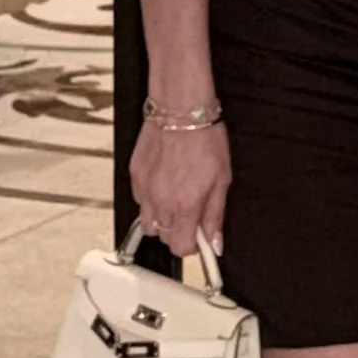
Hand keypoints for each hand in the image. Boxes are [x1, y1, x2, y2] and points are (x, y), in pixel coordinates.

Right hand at [129, 115, 230, 263]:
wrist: (180, 110)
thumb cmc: (204, 138)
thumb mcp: (222, 179)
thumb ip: (215, 214)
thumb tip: (214, 242)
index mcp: (186, 204)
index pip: (181, 248)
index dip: (193, 246)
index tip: (200, 237)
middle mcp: (161, 201)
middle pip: (164, 239)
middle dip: (179, 231)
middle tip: (191, 213)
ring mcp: (145, 190)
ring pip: (148, 224)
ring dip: (162, 219)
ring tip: (175, 200)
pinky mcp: (134, 177)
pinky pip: (139, 201)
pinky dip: (150, 200)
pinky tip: (163, 184)